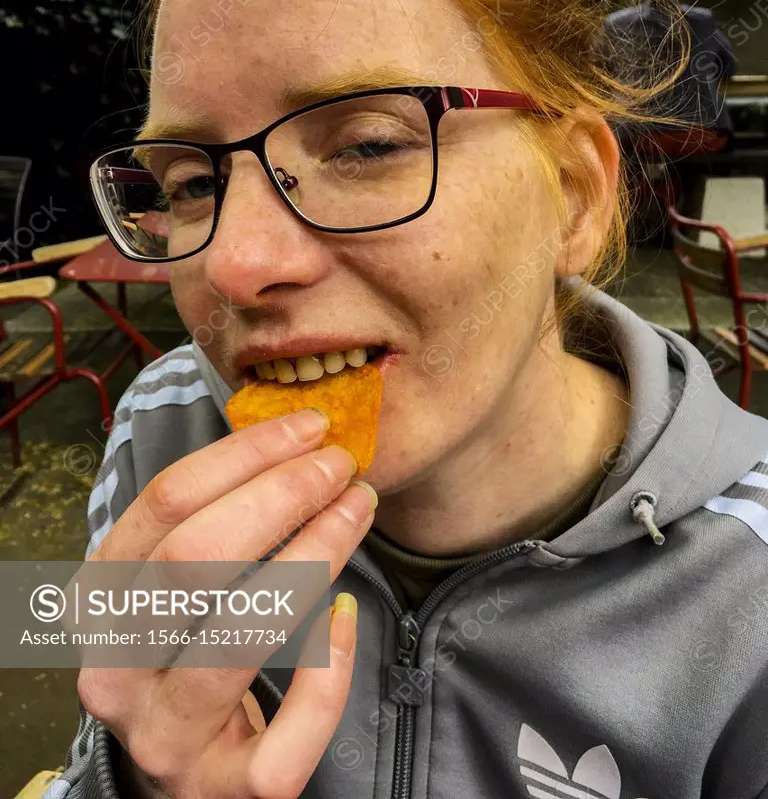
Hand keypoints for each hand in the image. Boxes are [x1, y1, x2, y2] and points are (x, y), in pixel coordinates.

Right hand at [78, 408, 375, 798]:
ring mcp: (164, 734)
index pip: (164, 503)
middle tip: (338, 466)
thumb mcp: (166, 585)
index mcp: (99, 600)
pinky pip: (286, 736)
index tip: (308, 427)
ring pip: (239, 637)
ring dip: (314, 557)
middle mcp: (115, 669)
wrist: (174, 771)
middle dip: (279, 497)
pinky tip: (344, 616)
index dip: (243, 455)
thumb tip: (295, 446)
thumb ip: (209, 522)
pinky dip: (326, 670)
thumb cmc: (181, 650)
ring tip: (357, 511)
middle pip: (192, 560)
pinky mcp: (221, 788)